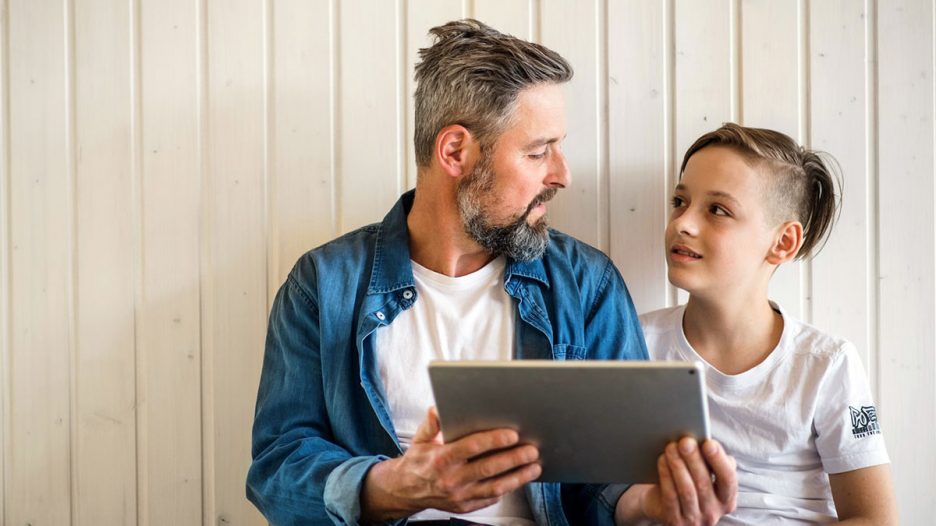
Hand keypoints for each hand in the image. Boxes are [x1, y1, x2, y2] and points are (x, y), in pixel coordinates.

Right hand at [360, 407, 541, 521]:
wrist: (405, 490)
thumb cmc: (418, 460)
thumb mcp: (420, 438)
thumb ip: (431, 423)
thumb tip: (437, 408)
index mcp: (441, 458)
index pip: (471, 447)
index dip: (493, 440)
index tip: (512, 434)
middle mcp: (451, 479)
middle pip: (488, 468)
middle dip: (513, 458)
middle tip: (532, 449)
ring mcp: (459, 496)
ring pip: (495, 487)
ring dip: (518, 476)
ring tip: (535, 466)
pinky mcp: (465, 507)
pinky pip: (491, 498)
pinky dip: (508, 488)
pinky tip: (521, 478)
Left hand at [616, 437, 736, 525]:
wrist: (662, 504)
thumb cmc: (689, 482)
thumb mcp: (704, 474)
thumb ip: (711, 462)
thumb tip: (708, 443)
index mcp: (726, 499)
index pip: (728, 480)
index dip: (719, 461)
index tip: (709, 443)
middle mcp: (713, 512)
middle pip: (704, 483)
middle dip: (694, 459)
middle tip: (685, 441)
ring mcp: (694, 519)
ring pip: (687, 490)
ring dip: (678, 465)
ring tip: (671, 447)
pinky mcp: (675, 520)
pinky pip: (670, 496)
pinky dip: (666, 476)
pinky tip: (662, 460)